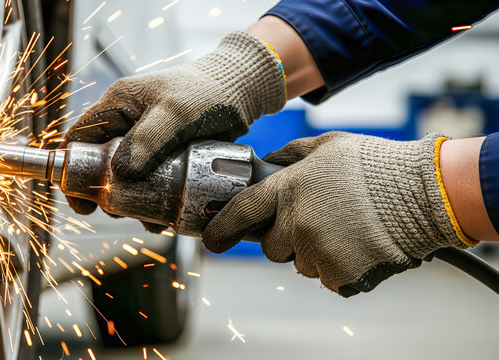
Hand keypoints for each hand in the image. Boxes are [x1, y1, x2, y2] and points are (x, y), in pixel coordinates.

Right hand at [62, 31, 286, 223]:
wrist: (242, 91)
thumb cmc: (207, 91)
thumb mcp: (175, 113)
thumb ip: (146, 141)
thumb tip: (121, 174)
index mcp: (119, 104)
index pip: (80, 138)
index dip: (72, 169)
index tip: (80, 200)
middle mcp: (128, 123)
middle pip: (101, 165)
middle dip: (108, 192)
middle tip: (121, 210)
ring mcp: (147, 142)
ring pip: (127, 179)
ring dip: (134, 201)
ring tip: (150, 218)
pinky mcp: (166, 157)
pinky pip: (152, 183)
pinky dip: (155, 201)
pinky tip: (167, 216)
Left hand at [202, 132, 473, 296]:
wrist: (423, 193)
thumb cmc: (376, 165)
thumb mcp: (328, 146)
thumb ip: (292, 155)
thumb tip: (271, 161)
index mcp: (288, 189)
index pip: (241, 211)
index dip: (221, 228)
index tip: (211, 239)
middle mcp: (296, 222)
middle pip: (270, 247)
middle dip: (283, 239)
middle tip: (312, 222)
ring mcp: (316, 251)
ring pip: (298, 263)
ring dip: (312, 252)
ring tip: (343, 229)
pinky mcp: (338, 274)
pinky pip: (325, 276)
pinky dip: (336, 266)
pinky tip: (355, 244)